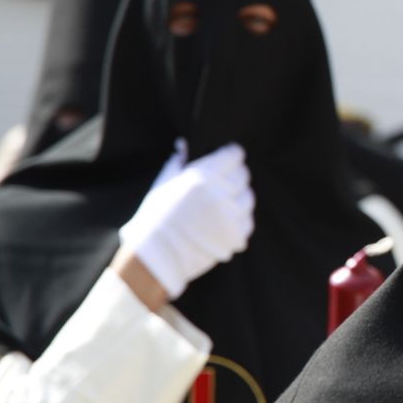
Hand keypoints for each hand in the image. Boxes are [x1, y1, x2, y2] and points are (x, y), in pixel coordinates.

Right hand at [117, 141, 253, 299]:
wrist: (155, 257)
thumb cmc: (155, 218)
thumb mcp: (163, 185)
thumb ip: (178, 163)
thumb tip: (185, 145)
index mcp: (202, 177)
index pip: (234, 156)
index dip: (231, 157)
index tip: (228, 160)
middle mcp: (220, 194)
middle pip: (243, 176)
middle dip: (234, 177)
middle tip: (222, 185)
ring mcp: (230, 216)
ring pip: (248, 199)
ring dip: (237, 200)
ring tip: (219, 207)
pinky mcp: (236, 236)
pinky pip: (247, 222)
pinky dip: (238, 222)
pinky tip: (221, 224)